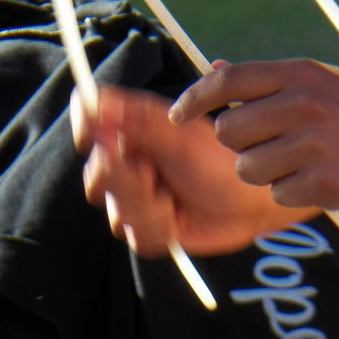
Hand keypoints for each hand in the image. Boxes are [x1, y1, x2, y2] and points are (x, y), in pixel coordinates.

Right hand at [71, 85, 302, 255]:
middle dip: (125, 182)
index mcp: (131, 136)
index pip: (90, 131)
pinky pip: (138, 237)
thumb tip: (86, 100)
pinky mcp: (151, 231)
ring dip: (149, 208)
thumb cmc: (222, 158)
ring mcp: (138, 202)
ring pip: (118, 214)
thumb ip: (132, 118)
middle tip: (152, 176)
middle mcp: (128, 168)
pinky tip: (178, 219)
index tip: (111, 145)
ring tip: (175, 200)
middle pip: (97, 179)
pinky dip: (159, 229)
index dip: (92, 138)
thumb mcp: (177, 134)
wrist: (252, 197)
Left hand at [169, 58, 338, 216]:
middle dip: (238, 147)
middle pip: (229, 133)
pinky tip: (321, 182)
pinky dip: (293, 195)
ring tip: (300, 166)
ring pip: (249, 169)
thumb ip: (269, 84)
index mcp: (301, 75)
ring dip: (265, 175)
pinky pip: (279, 195)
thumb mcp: (322, 86)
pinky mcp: (324, 183)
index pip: (228, 83)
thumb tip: (215, 73)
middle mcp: (304, 105)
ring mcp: (314, 145)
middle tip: (268, 148)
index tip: (177, 116)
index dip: (194, 100)